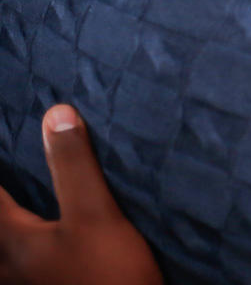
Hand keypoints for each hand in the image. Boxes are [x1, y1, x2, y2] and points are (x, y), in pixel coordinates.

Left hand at [0, 105, 162, 284]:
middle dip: (2, 200)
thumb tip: (56, 115)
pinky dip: (18, 252)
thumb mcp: (96, 215)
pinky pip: (15, 269)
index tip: (0, 141)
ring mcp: (21, 284)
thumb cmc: (107, 276)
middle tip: (11, 179)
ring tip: (18, 211)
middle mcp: (6, 264)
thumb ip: (74, 166)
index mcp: (11, 238)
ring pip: (2, 252)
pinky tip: (38, 247)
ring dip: (8, 227)